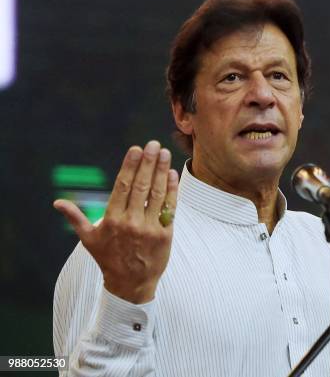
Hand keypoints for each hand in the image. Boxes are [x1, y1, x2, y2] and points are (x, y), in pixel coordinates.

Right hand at [54, 140, 178, 303]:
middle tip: (153, 145)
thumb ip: (76, 218)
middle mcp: (130, 222)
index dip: (130, 166)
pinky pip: (169, 208)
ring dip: (162, 171)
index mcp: (112, 220)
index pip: (122, 187)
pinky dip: (172, 190)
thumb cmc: (109, 259)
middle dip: (148, 163)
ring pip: (156, 195)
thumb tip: (57, 203)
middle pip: (141, 187)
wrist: (131, 285)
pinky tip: (173, 174)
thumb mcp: (89, 239)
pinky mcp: (165, 235)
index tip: (136, 149)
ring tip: (164, 153)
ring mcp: (149, 229)